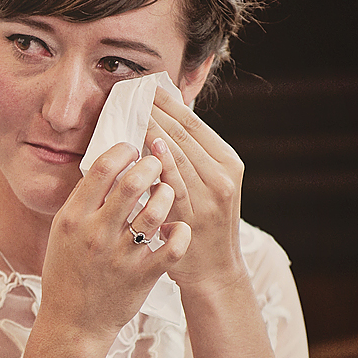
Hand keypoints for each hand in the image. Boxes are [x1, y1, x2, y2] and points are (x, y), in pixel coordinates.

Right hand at [37, 142, 189, 340]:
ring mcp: (121, 256)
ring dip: (167, 194)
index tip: (134, 150)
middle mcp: (96, 234)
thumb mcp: (63, 231)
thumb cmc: (68, 272)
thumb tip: (107, 163)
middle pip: (132, 183)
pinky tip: (177, 227)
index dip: (124, 150)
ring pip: (156, 210)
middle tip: (157, 164)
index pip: (102, 168)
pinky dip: (181, 231)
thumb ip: (83, 199)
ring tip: (167, 192)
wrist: (73, 323)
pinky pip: (173, 246)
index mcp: (73, 218)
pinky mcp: (143, 276)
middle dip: (152, 165)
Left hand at [146, 86, 246, 292]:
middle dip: (155, 111)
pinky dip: (155, 166)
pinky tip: (140, 151)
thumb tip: (161, 117)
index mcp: (227, 162)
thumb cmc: (204, 223)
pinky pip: (170, 186)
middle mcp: (222, 177)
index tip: (145, 86)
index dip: (168, 102)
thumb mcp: (208, 184)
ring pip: (177, 155)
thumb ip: (191, 154)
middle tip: (130, 93)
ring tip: (129, 113)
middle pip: (184, 134)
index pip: (194, 123)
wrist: (214, 271)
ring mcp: (208, 198)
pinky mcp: (192, 217)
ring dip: (151, 131)